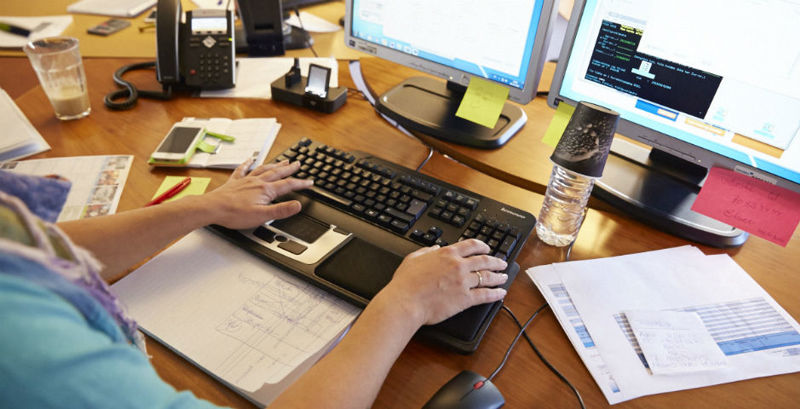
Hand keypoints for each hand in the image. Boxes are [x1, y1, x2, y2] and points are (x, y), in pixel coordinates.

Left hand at [202, 159, 311, 228]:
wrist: (212, 208)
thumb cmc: (234, 213)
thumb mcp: (261, 216)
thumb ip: (281, 210)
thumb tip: (297, 205)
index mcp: (265, 190)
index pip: (288, 185)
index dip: (301, 184)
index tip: (310, 182)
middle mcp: (257, 182)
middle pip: (277, 173)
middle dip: (289, 169)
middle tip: (298, 163)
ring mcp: (245, 180)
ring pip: (264, 169)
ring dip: (275, 165)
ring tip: (282, 161)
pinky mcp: (235, 182)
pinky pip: (243, 169)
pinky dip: (248, 163)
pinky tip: (250, 159)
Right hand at [378, 239, 508, 326]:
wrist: (406, 302)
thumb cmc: (406, 283)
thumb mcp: (413, 259)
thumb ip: (426, 252)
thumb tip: (433, 248)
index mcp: (447, 254)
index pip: (471, 245)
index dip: (483, 246)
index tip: (487, 249)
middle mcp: (458, 266)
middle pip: (484, 260)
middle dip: (496, 261)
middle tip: (502, 263)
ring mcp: (463, 282)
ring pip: (487, 277)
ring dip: (499, 276)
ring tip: (504, 277)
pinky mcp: (465, 299)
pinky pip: (485, 295)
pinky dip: (495, 294)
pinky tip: (501, 293)